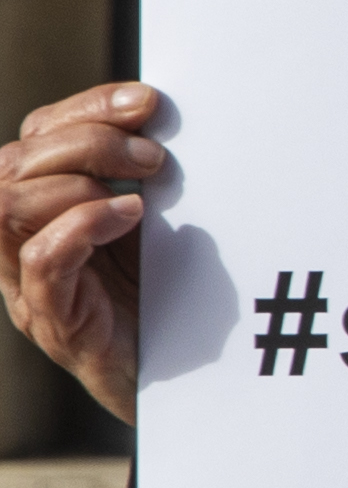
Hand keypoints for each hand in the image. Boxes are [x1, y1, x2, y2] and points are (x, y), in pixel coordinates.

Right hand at [4, 82, 163, 425]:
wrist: (189, 385)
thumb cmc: (171, 298)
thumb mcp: (156, 225)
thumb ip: (144, 177)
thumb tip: (162, 113)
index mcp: (44, 212)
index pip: (33, 138)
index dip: (84, 108)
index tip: (147, 102)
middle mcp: (20, 246)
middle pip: (11, 164)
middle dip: (87, 140)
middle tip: (155, 157)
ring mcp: (31, 287)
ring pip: (5, 205)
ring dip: (79, 178)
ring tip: (144, 190)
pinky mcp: (57, 323)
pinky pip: (42, 260)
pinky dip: (83, 224)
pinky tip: (131, 217)